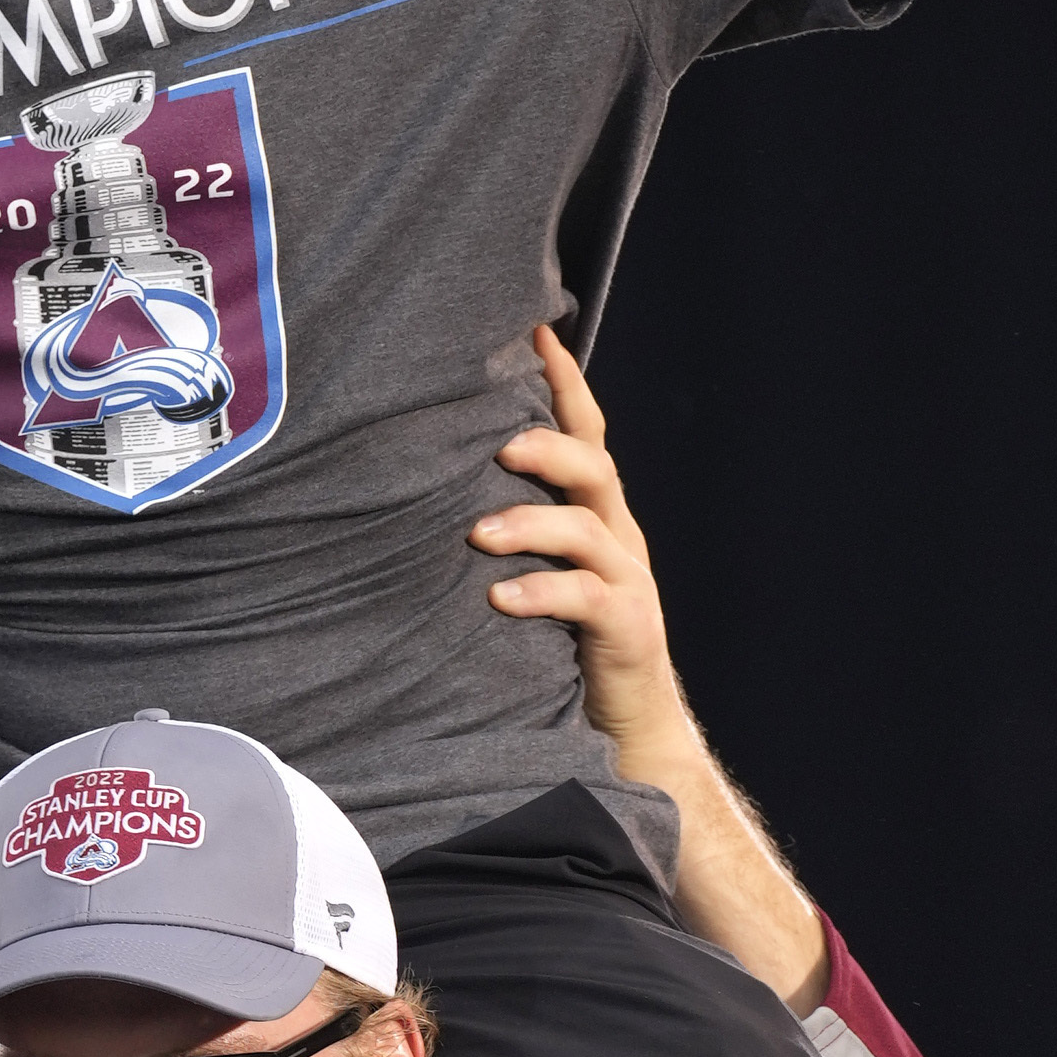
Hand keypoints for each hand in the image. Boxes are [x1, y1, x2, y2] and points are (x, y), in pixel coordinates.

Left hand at [471, 326, 690, 768]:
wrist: (629, 725)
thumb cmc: (565, 644)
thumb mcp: (539, 571)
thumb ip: (507, 528)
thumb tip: (427, 488)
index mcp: (597, 512)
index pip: (586, 431)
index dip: (564, 381)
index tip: (536, 331)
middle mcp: (617, 535)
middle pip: (593, 466)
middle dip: (548, 446)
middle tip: (498, 444)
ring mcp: (627, 580)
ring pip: (587, 529)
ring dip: (531, 524)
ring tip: (479, 535)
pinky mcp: (626, 627)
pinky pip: (586, 598)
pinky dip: (541, 593)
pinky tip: (498, 599)